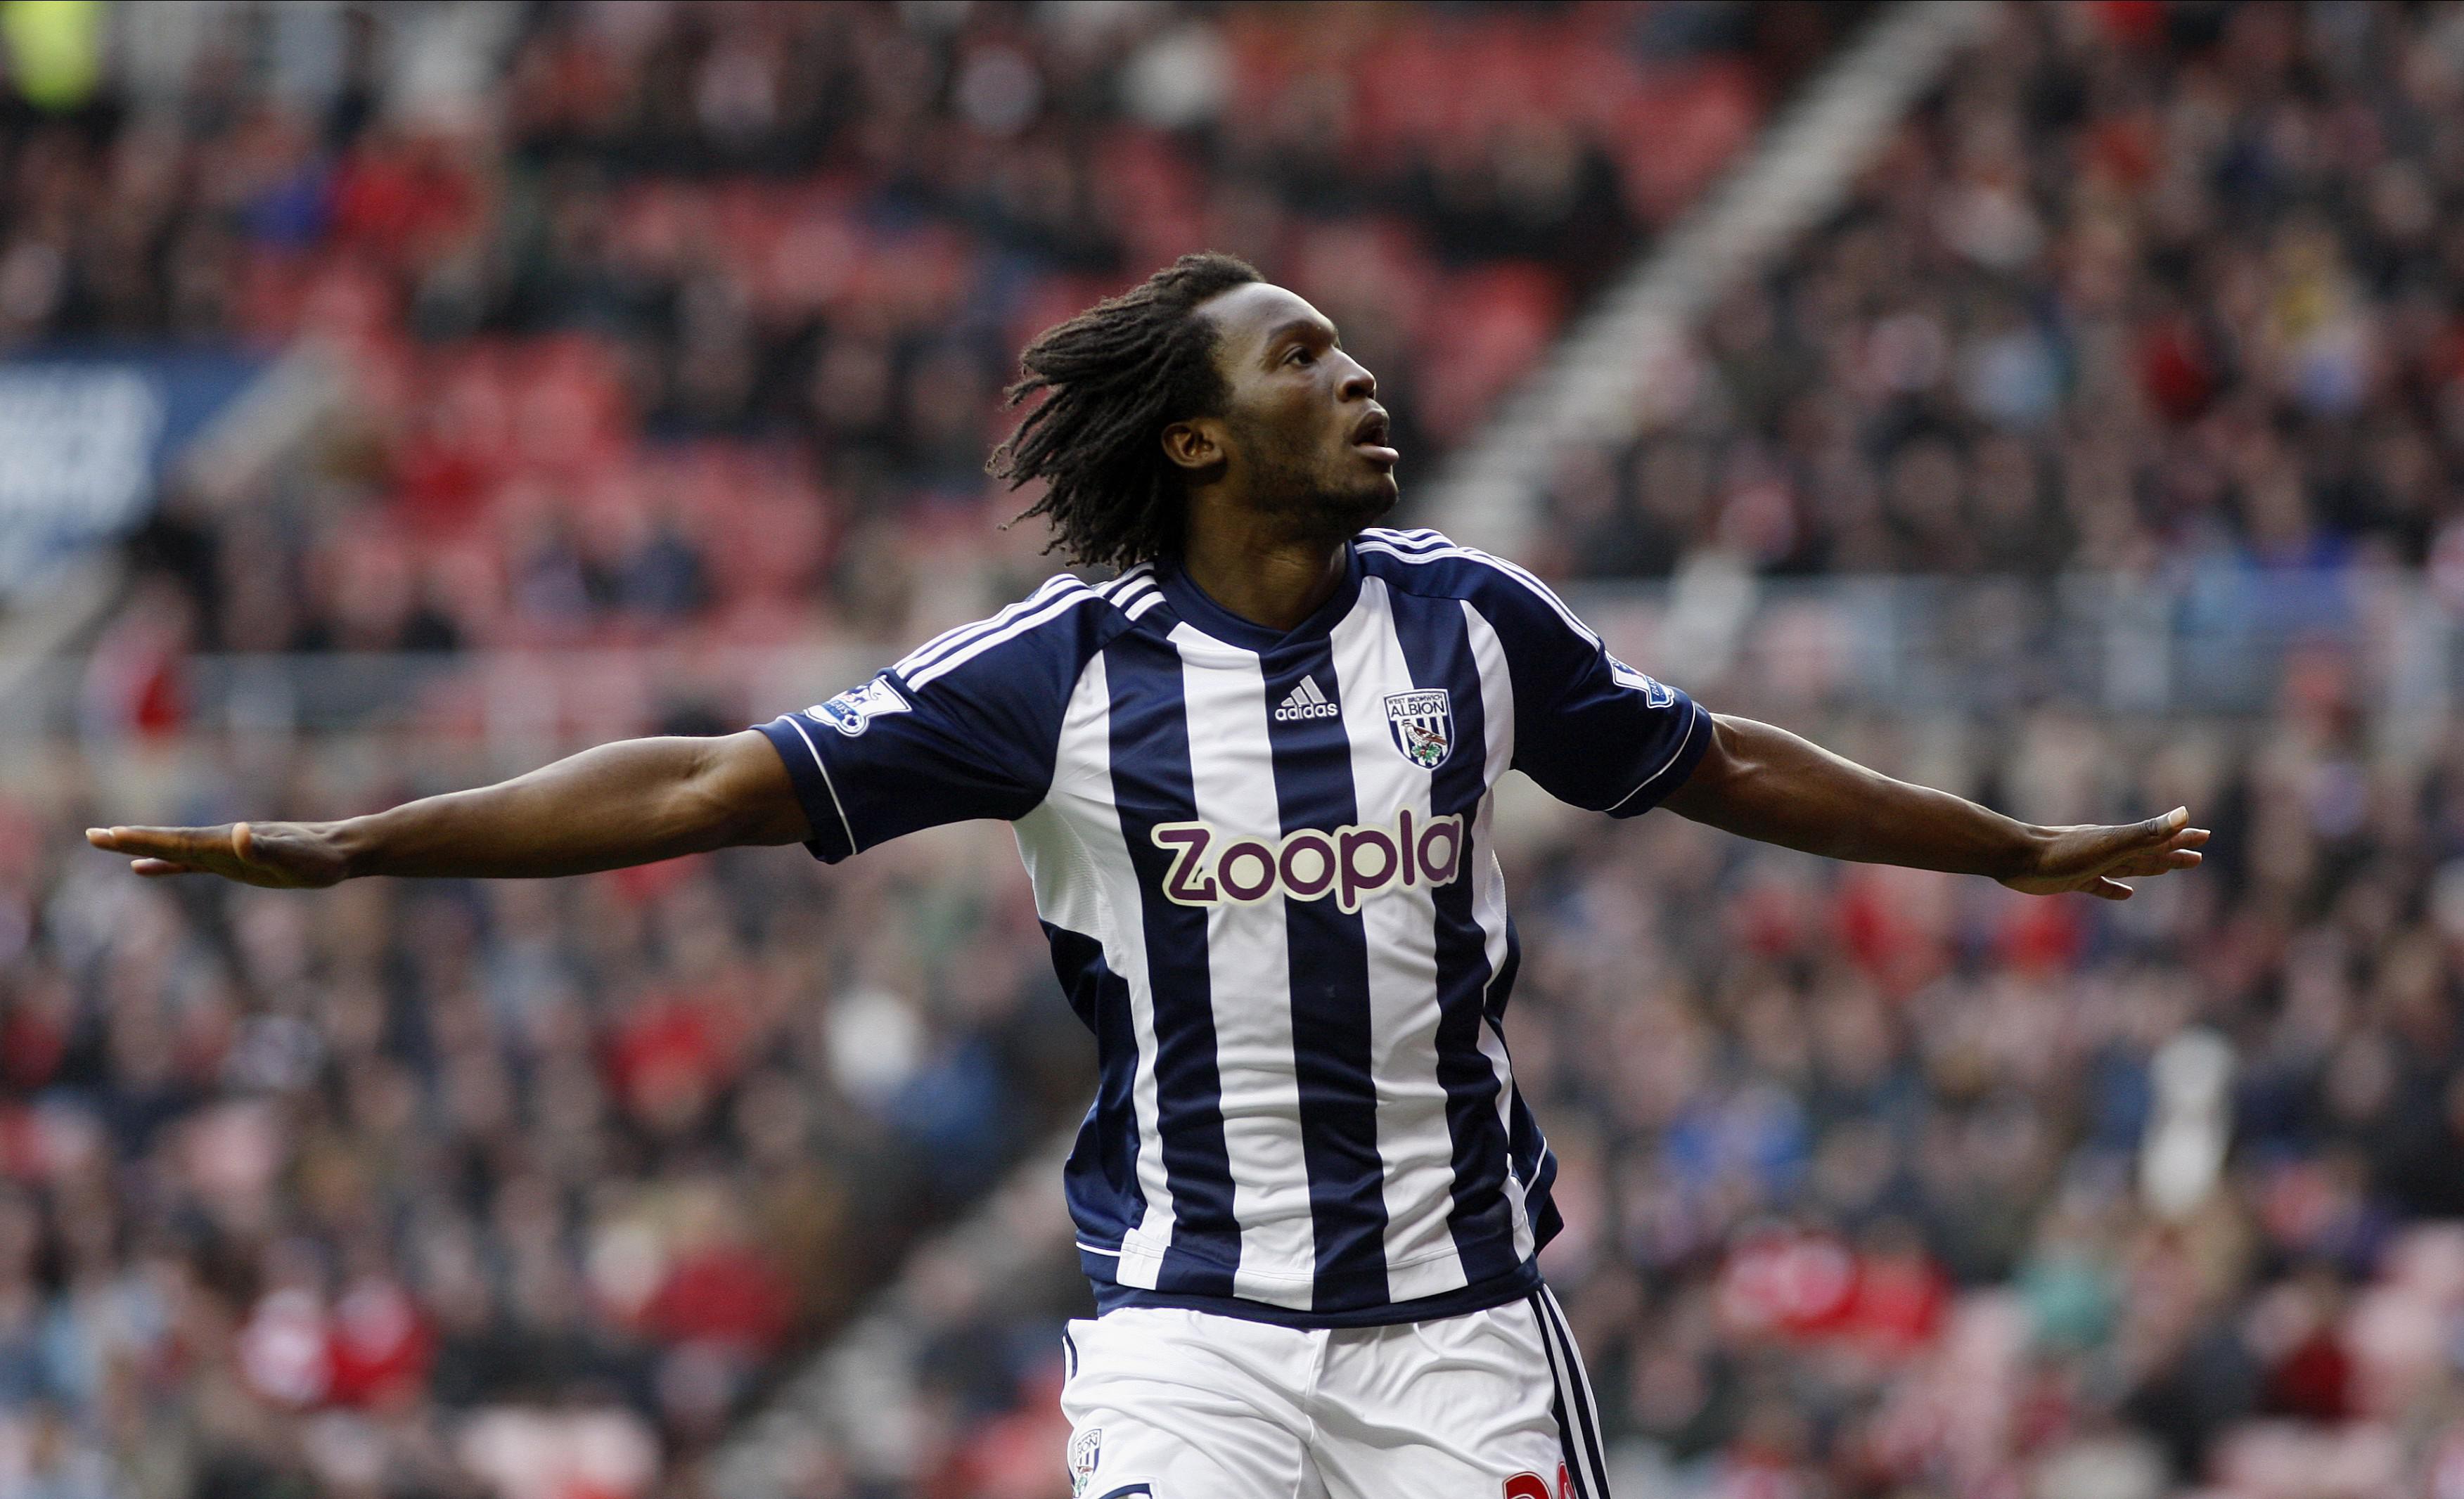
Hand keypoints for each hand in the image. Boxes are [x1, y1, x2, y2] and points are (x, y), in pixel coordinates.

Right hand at [85, 822, 350, 888]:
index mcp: (228, 842)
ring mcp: (227, 851)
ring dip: (141, 847)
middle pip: (168, 840)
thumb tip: (239, 833)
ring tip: (108, 844)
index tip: (109, 835)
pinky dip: (165, 864)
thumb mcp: (295, 858)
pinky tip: (146, 868)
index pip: (177, 840)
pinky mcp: (235, 862)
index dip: (143, 839)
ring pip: (174, 848)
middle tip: (92, 835)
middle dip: (130, 839)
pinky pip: (191, 862)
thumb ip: (265, 848)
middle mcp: (223, 842)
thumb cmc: (318, 859)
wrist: (340, 851)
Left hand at [1998, 807, 2207, 900]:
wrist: (2015, 856)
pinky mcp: (2073, 879)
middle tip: (2198, 855)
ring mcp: (2091, 864)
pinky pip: (2101, 885)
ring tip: (2168, 869)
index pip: (2160, 840)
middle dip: (2174, 854)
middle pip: (2149, 853)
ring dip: (2151, 868)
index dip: (2182, 838)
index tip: (2205, 836)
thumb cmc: (2063, 851)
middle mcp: (2109, 850)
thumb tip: (2185, 813)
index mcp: (2121, 841)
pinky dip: (2116, 889)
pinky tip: (2126, 894)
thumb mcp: (2111, 843)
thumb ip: (2146, 832)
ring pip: (2129, 867)